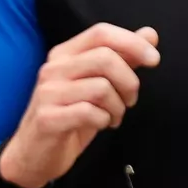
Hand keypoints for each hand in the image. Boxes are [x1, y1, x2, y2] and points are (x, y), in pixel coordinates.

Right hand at [0, 24, 159, 187]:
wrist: (34, 155)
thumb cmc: (69, 117)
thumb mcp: (98, 85)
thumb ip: (122, 59)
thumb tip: (150, 35)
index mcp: (65, 54)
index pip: (101, 32)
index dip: (132, 42)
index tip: (154, 60)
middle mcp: (53, 68)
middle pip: (105, 58)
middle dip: (129, 82)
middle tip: (129, 101)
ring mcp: (48, 93)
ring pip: (101, 87)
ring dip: (118, 107)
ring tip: (113, 117)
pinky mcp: (48, 118)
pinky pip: (90, 113)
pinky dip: (103, 120)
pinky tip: (100, 125)